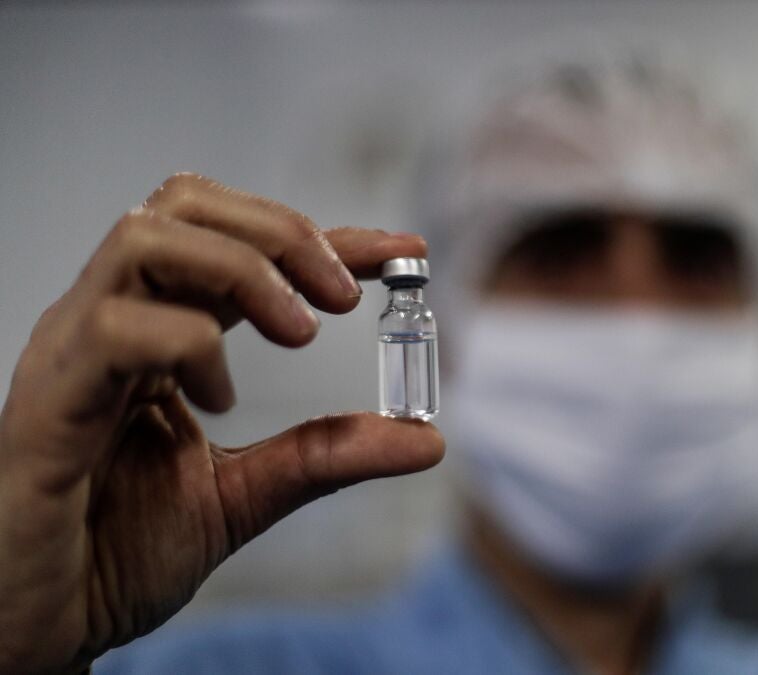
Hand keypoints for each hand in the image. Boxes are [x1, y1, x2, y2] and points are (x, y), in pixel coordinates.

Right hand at [0, 174, 444, 673]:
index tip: (402, 250)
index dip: (324, 236)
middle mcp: (108, 323)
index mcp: (153, 334)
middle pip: (185, 206)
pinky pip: (112, 328)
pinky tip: (218, 400)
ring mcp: (70, 352)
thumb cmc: (114, 555)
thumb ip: (325, 457)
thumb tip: (426, 439)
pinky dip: (188, 345)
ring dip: (243, 269)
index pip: (239, 246)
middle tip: (347, 297)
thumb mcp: (244, 497)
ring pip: (145, 236)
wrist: (39, 628)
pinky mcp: (45, 401)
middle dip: (283, 232)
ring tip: (301, 332)